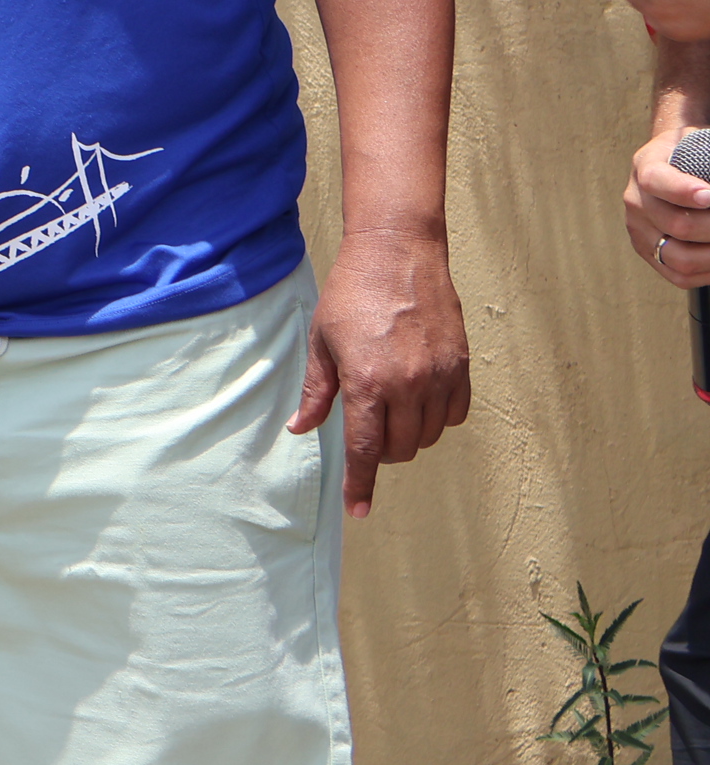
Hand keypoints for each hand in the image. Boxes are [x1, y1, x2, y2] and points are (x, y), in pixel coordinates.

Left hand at [290, 232, 470, 517]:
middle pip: (399, 450)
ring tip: (389, 406)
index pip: (366, 450)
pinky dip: (437, 419)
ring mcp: (440, 377)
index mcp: (367, 383)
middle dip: (380, 451)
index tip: (357, 510)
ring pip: (428, 437)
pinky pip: (455, 416)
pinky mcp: (462, 367)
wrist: (398, 254)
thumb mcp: (321, 342)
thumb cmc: (351, 294)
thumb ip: (316, 392)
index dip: (360, 484)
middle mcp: (408, 386)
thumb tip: (301, 428)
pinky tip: (418, 399)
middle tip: (366, 425)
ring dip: (408, 435)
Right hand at [626, 123, 709, 284]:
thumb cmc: (691, 154)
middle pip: (679, 225)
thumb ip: (708, 164)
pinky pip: (680, 275)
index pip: (657, 181)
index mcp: (646, 166)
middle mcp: (637, 201)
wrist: (668, 165)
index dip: (684, 192)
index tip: (709, 195)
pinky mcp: (648, 252)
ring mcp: (639, 230)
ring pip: (681, 258)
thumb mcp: (697, 146)